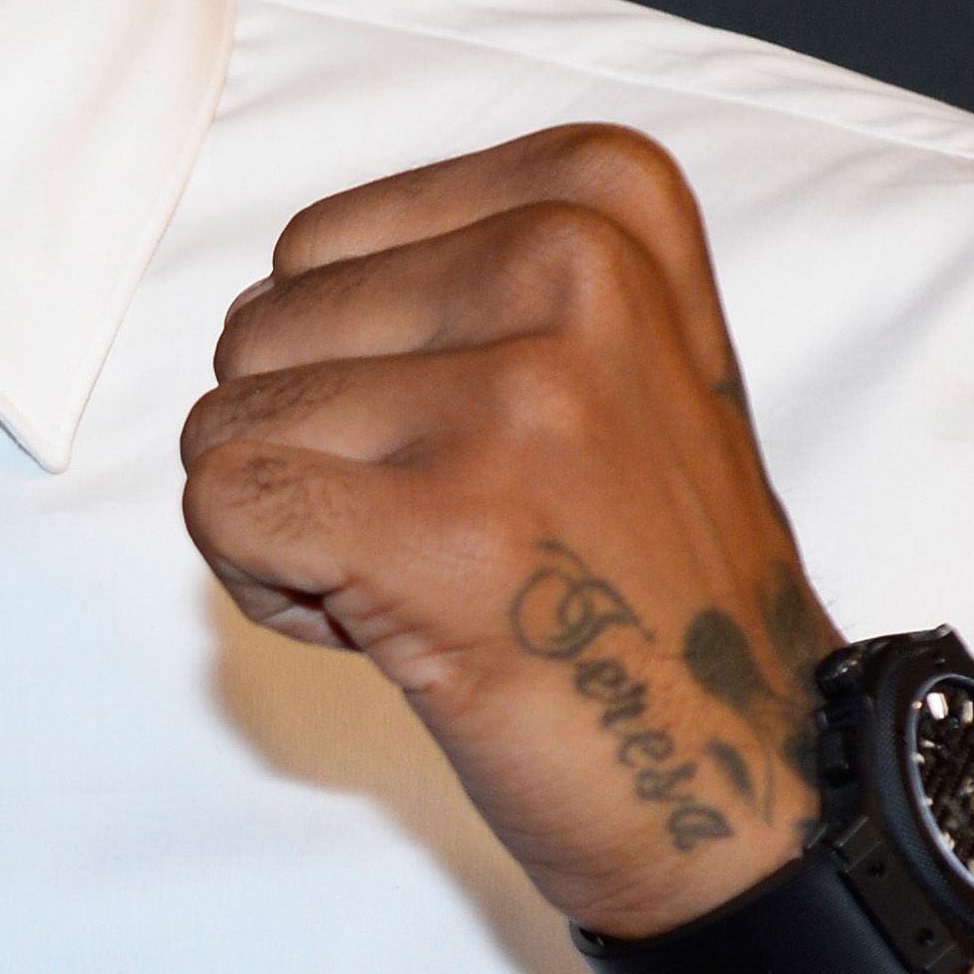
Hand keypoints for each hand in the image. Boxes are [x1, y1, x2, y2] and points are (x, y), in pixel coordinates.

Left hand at [181, 125, 839, 945]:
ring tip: (433, 577)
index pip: (314, 249)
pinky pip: (222, 507)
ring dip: (293, 526)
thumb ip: (463, 276)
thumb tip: (271, 292)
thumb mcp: (611, 352)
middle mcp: (573, 269)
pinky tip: (386, 625)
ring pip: (227, 424)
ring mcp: (515, 400)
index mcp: (604, 200)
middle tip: (453, 529)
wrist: (751, 772)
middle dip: (314, 447)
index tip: (470, 449)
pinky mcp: (445, 528)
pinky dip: (267, 588)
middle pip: (263, 329)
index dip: (349, 367)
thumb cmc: (641, 575)